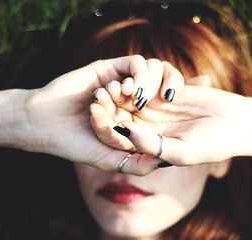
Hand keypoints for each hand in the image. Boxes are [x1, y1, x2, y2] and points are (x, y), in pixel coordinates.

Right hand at [19, 56, 183, 173]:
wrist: (46, 125)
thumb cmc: (77, 145)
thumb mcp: (111, 161)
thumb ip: (138, 164)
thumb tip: (166, 161)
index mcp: (135, 119)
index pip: (166, 107)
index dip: (186, 102)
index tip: (206, 101)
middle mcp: (131, 100)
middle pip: (165, 84)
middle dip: (178, 86)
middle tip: (186, 93)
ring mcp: (120, 84)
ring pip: (152, 71)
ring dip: (150, 85)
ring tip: (137, 101)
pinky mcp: (108, 69)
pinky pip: (134, 63)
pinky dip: (137, 75)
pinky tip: (128, 92)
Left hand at [91, 76, 251, 164]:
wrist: (234, 124)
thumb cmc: (209, 145)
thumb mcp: (179, 151)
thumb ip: (151, 145)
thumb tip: (123, 132)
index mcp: (146, 147)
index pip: (120, 139)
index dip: (107, 129)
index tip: (96, 117)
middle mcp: (148, 128)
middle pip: (122, 116)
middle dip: (112, 107)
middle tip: (101, 96)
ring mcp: (156, 109)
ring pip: (133, 98)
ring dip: (125, 92)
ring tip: (117, 87)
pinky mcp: (165, 91)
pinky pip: (149, 83)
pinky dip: (142, 81)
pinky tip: (135, 79)